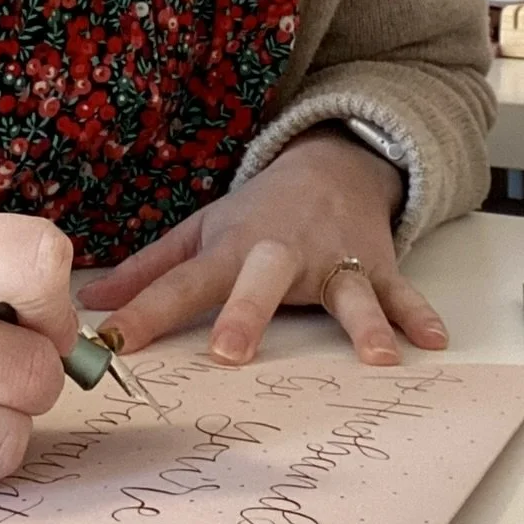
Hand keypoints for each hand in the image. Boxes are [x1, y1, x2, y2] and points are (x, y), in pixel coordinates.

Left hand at [80, 130, 449, 366]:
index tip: (110, 344)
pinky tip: (432, 342)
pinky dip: (418, 315)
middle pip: (261, 282)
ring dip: (360, 323)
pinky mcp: (373, 264)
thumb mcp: (201, 231)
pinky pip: (400, 292)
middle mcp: (280, 254)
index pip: (179, 285)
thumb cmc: (257, 211)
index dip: (143, 313)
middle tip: (229, 353)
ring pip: (344, 291)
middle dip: (247, 314)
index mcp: (230, 249)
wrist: (332, 164)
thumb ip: (149, 270)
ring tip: (374, 359)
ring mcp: (332, 259)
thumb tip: (91, 301)